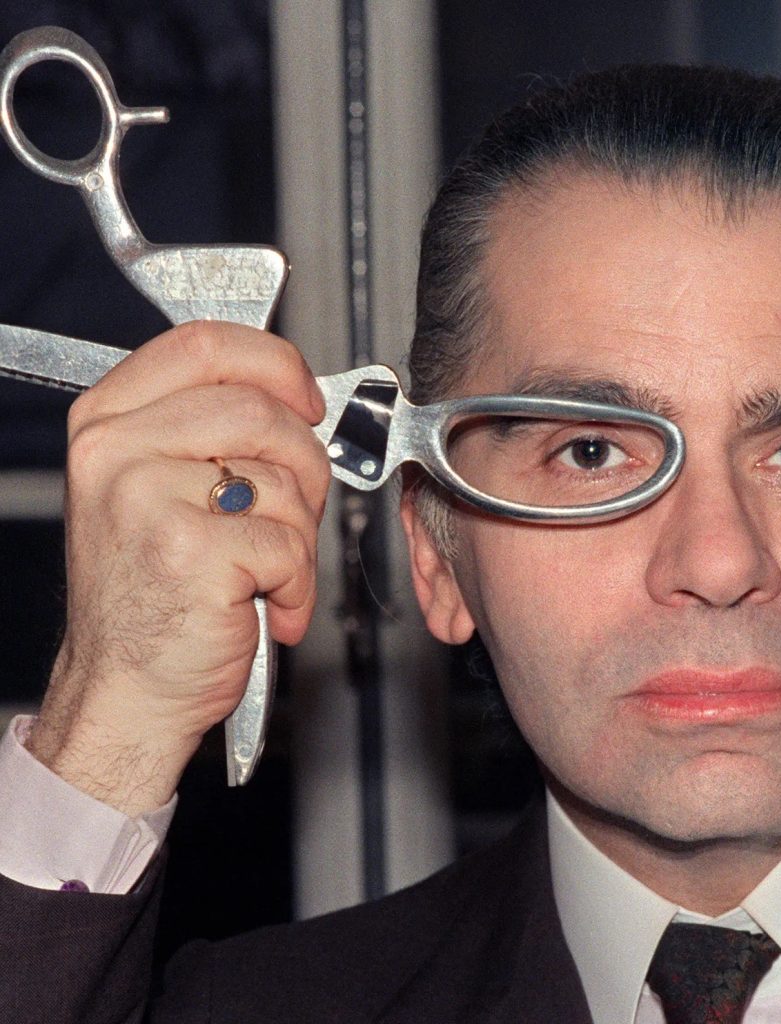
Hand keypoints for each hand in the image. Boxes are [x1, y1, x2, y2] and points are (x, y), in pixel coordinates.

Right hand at [26, 321, 330, 815]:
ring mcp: (148, 500)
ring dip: (303, 535)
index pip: (207, 344)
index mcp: (110, 421)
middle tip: (296, 512)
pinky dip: (299, 583)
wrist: (124, 688)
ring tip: (272, 569)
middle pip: (262, 411)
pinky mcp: (189, 553)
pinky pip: (289, 543)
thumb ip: (210, 432)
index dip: (276, 365)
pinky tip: (271, 603)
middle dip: (306, 466)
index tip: (306, 401)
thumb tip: (295, 402)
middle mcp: (117, 452)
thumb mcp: (156, 489)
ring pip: (285, 480)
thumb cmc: (153, 593)